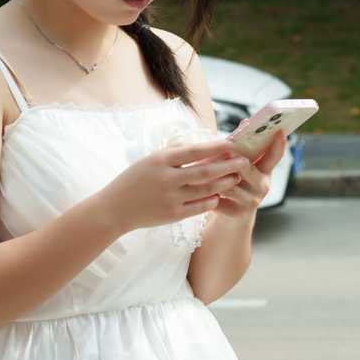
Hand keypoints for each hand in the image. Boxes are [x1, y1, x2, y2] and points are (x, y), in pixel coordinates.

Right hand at [96, 137, 251, 233]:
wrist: (115, 208)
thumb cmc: (134, 180)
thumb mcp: (150, 160)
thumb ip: (174, 154)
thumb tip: (202, 147)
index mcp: (161, 160)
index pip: (194, 151)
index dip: (216, 147)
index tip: (233, 144)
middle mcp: (167, 178)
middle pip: (205, 171)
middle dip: (228, 166)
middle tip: (244, 162)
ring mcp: (171, 198)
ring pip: (206, 190)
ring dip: (224, 183)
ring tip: (235, 177)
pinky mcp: (173, 215)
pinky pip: (200, 207)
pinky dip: (212, 200)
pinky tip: (219, 195)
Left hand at [195, 128, 284, 221]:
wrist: (231, 218)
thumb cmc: (233, 184)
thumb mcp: (240, 167)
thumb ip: (242, 149)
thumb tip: (244, 123)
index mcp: (265, 171)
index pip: (274, 156)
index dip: (279, 144)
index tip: (280, 131)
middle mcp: (263, 186)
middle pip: (244, 166)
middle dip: (226, 158)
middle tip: (213, 150)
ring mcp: (252, 200)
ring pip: (228, 181)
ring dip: (211, 174)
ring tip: (197, 169)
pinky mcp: (237, 212)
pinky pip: (219, 197)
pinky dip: (206, 191)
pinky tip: (197, 188)